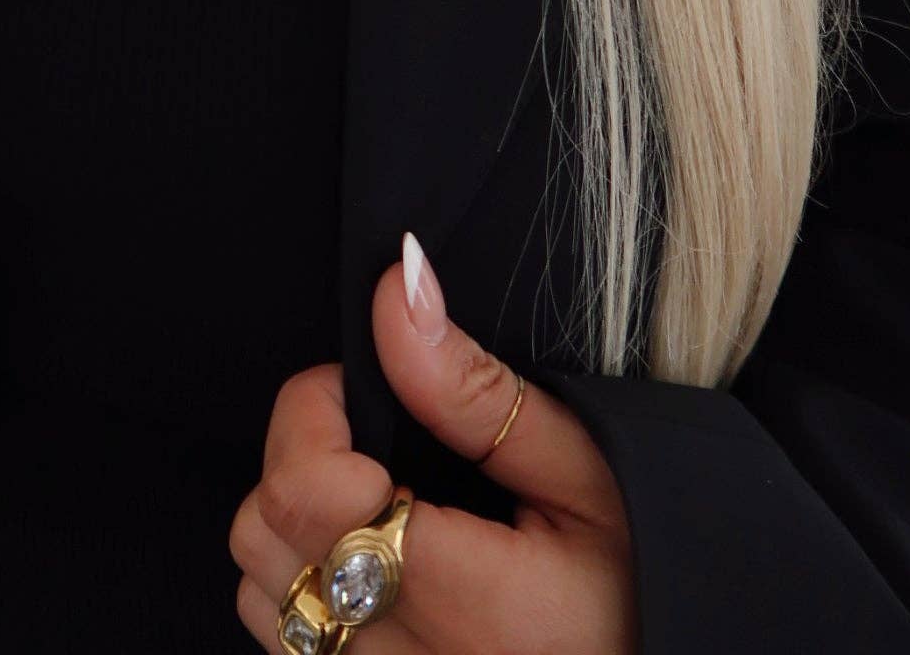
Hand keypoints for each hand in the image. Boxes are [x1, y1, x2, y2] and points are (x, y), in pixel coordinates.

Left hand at [229, 234, 638, 650]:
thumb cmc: (647, 580)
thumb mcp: (588, 473)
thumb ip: (478, 391)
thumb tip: (399, 291)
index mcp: (468, 607)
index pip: (304, 495)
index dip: (310, 414)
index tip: (357, 388)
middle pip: (263, 538)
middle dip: (297, 457)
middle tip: (371, 437)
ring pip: (261, 595)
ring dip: (295, 530)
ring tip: (376, 502)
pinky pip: (288, 645)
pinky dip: (307, 589)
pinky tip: (371, 562)